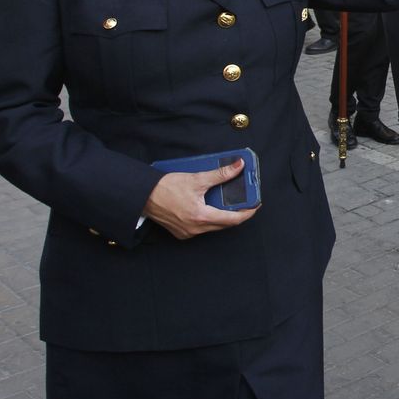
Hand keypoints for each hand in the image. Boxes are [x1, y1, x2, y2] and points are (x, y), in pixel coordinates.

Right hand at [143, 159, 259, 238]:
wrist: (143, 196)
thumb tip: (238, 166)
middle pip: (224, 224)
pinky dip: (208, 218)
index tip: (255, 205)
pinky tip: (209, 207)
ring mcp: (187, 233)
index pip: (233, 220)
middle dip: (236, 214)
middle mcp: (195, 229)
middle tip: (244, 202)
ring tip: (227, 203)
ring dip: (221, 216)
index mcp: (201, 217)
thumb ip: (221, 174)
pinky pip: (201, 228)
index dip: (247, 213)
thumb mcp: (197, 179)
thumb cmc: (166, 188)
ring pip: (213, 226)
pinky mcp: (181, 233)